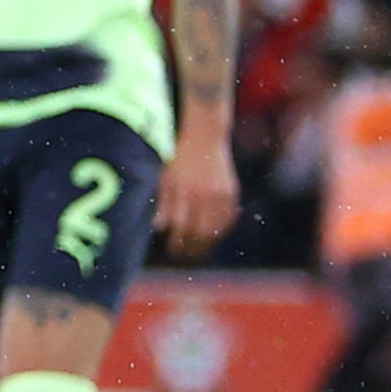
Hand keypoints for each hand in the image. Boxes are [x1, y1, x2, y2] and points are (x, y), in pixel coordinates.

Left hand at [157, 123, 238, 259]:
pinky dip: (222, 228)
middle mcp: (202, 195)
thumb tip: (159, 228)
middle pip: (199, 232)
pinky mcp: (231, 191)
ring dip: (208, 242)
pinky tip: (215, 234)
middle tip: (187, 255)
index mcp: (183, 192)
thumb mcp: (165, 178)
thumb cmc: (180, 158)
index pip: (180, 227)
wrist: (205, 137)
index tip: (173, 250)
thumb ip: (163, 203)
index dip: (177, 242)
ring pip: (216, 228)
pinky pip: (228, 217)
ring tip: (200, 249)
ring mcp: (219, 194)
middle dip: (192, 247)